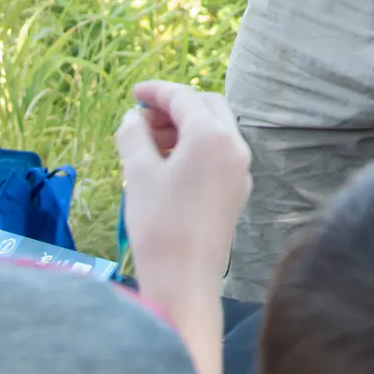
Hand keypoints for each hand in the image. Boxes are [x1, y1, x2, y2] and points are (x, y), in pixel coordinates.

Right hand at [117, 81, 251, 286]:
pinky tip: (168, 165)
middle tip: (143, 119)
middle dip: (175, 107)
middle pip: (207, 107)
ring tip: (150, 143)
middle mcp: (235, 148)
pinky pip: (218, 155)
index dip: (156, 91)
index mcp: (212, 136)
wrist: (184, 281)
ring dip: (185, 127)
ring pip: (215, 131)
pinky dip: (195, 148)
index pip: (184, 97)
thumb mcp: (138, 172)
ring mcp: (240, 172)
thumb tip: (133, 118)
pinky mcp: (237, 193)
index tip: (134, 94)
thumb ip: (134, 134)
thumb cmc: (158, 224)